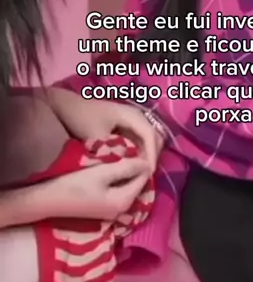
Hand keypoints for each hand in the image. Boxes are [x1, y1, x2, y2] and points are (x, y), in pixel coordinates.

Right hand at [41, 158, 150, 221]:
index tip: (134, 147)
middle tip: (128, 150)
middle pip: (138, 184)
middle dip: (135, 168)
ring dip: (127, 173)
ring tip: (120, 156)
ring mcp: (114, 211)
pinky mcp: (105, 209)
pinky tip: (111, 169)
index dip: (142, 161)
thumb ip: (126, 167)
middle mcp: (123, 209)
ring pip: (129, 187)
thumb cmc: (75, 184)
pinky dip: (119, 180)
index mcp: (125, 201)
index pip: (144, 178)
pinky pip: (120, 191)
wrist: (49, 201)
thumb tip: (147, 162)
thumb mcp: (102, 172)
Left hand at [47, 89, 162, 172]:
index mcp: (131, 115)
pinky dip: (140, 151)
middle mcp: (136, 115)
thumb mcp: (96, 136)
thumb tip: (130, 164)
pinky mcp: (127, 125)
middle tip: (146, 175)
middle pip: (154, 136)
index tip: (149, 173)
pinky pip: (140, 139)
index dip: (151, 154)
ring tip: (141, 172)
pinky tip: (134, 163)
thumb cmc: (82, 119)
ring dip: (147, 154)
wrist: (68, 106)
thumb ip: (114, 150)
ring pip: (149, 139)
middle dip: (152, 155)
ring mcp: (132, 120)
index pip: (150, 135)